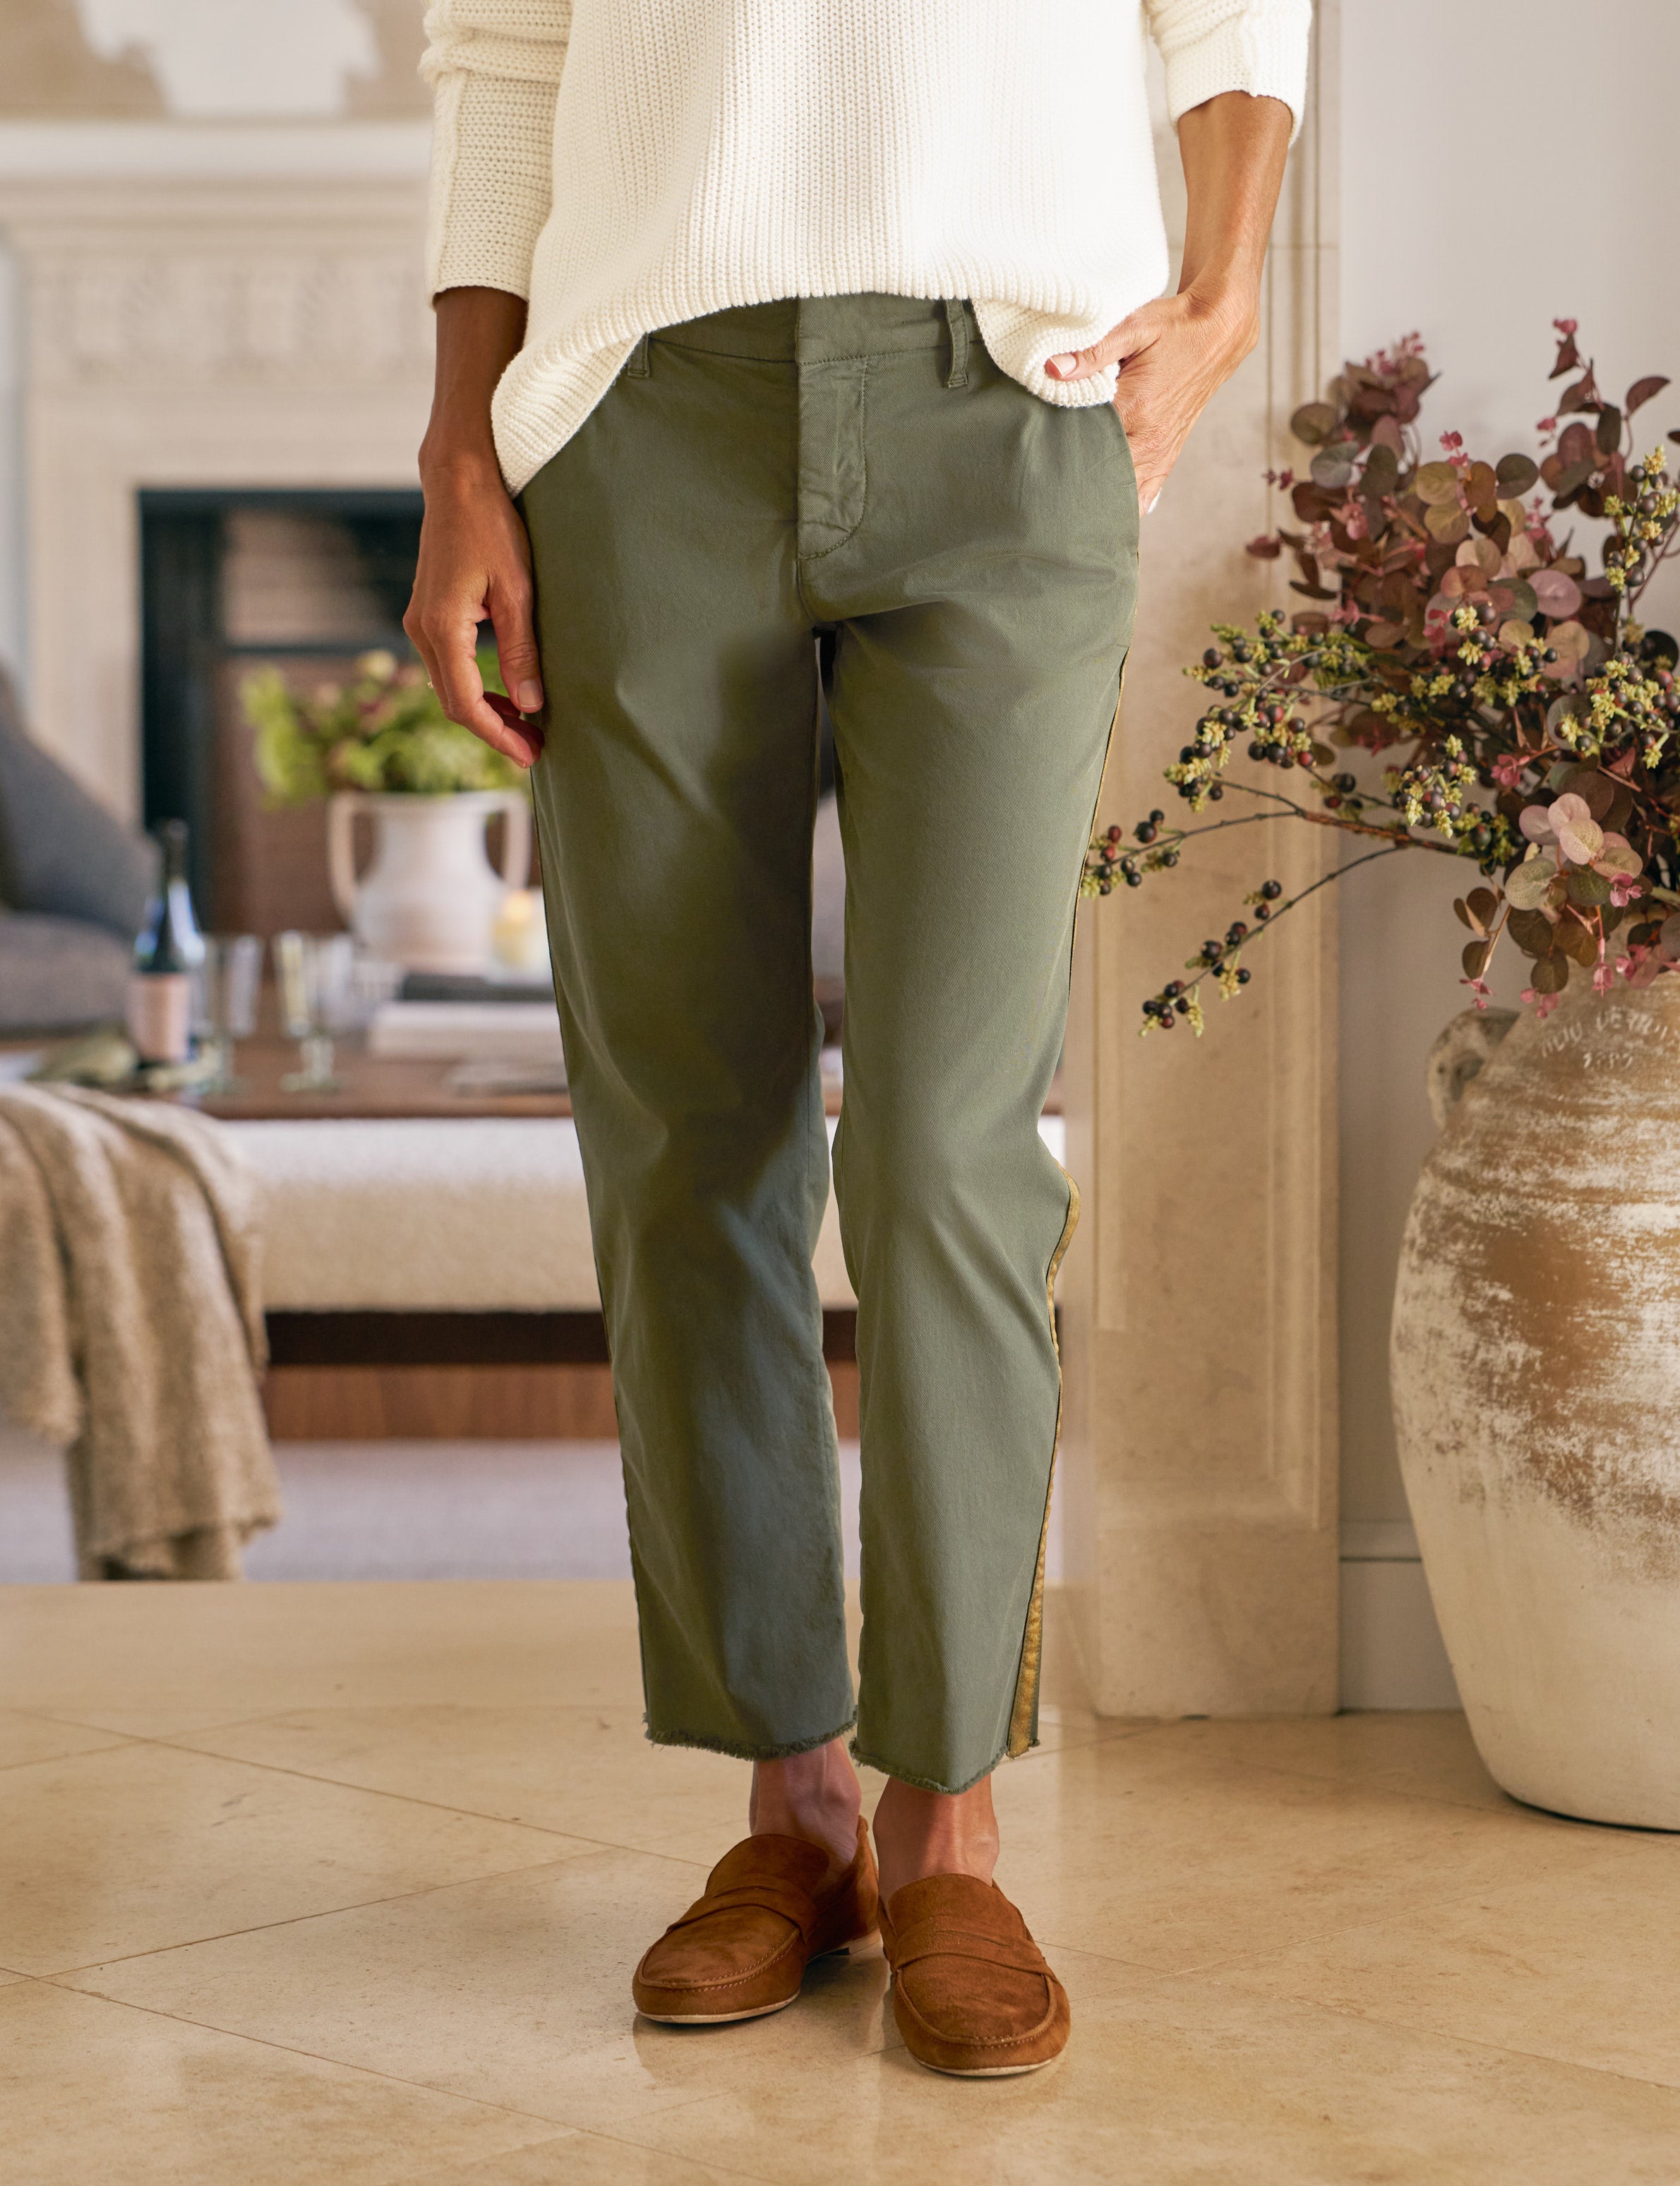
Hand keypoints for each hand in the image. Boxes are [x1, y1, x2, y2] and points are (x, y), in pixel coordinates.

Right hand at [404, 286, 541, 767]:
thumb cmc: (492, 527)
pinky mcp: (429, 613)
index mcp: (442, 629)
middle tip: (536, 751)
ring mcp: (421, 622)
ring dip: (487, 712)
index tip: (531, 757)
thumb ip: (523, 651)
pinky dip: (478, 688)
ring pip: (451, 687)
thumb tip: (532, 706)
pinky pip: (450, 666)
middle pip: (455, 703)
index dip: (499, 737)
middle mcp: (422, 630)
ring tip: (528, 730)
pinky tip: (509, 697)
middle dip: (495, 732)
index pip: (467, 704)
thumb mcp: (518, 591)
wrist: (459, 479)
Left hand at [1045, 285, 1258, 514]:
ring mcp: (1161, 453)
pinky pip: (1146, 494)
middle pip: (1102, 477)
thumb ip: (1092, 351)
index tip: (1035, 460)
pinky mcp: (1169, 456)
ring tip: (1069, 510)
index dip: (1058, 451)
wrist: (1218, 331)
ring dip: (1099, 500)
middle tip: (1044, 494)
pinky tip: (1107, 514)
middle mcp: (1149, 440)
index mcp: (1136, 409)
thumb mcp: (1134, 327)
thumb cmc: (1174, 327)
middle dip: (1074, 485)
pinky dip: (1126, 505)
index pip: (1085, 443)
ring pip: (1124, 494)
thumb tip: (1052, 369)